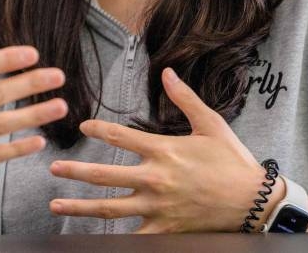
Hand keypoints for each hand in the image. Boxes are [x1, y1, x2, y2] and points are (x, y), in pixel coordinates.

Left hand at [48, 67, 269, 232]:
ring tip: (55, 204)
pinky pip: (133, 235)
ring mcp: (157, 207)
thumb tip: (167, 72)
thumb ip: (185, 98)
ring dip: (79, 206)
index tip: (83, 125)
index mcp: (163, 150)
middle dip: (74, 171)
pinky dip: (111, 236)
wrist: (254, 202)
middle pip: (104, 175)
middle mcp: (155, 179)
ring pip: (109, 208)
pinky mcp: (164, 229)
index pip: (120, 135)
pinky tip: (92, 237)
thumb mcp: (211, 123)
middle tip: (53, 168)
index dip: (98, 127)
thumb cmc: (232, 161)